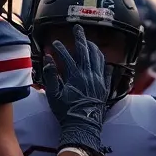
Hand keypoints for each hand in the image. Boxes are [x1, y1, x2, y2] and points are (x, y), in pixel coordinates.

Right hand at [41, 24, 108, 153]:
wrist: (83, 128)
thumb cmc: (66, 113)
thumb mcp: (53, 95)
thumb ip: (50, 76)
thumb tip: (48, 60)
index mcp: (76, 77)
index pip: (68, 57)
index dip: (60, 49)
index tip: (54, 44)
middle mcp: (89, 76)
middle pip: (86, 52)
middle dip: (81, 38)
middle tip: (78, 28)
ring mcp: (99, 81)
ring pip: (98, 58)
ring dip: (93, 48)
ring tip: (89, 41)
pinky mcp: (105, 88)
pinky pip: (107, 70)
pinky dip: (104, 62)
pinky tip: (102, 59)